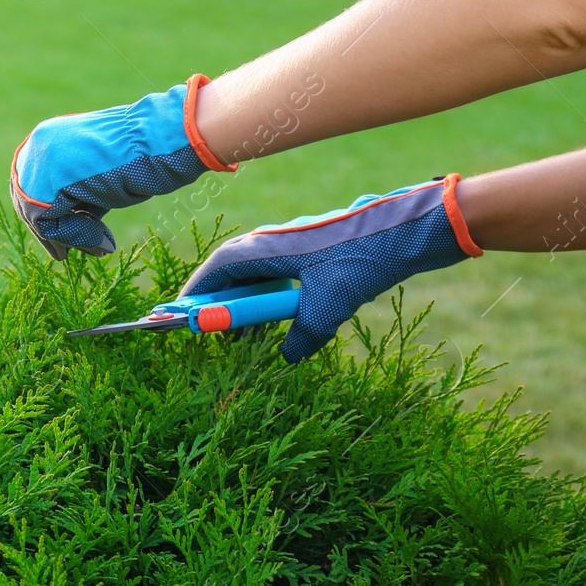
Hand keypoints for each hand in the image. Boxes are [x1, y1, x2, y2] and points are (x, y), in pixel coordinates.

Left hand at [11, 74, 233, 258]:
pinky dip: (75, 238)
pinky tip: (102, 240)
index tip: (67, 242)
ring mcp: (40, 160)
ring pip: (35, 216)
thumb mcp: (96, 176)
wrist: (160, 142)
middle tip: (72, 252)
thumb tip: (61, 224)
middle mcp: (38, 145)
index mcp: (49, 138)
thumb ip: (73, 191)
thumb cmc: (140, 158)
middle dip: (52, 233)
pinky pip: (47, 224)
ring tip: (100, 245)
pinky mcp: (49, 179)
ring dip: (69, 237)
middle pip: (26, 203)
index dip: (47, 219)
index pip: (30, 187)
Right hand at [180, 175, 483, 362]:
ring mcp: (292, 246)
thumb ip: (302, 336)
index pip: (212, 274)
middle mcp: (269, 243)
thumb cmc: (361, 258)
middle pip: (230, 276)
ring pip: (256, 277)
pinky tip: (284, 320)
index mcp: (260, 249)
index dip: (194, 298)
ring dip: (249, 305)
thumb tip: (288, 356)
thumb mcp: (328, 306)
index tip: (178, 319)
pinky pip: (279, 277)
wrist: (407, 230)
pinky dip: (272, 299)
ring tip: (246, 336)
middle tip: (213, 335)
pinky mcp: (313, 251)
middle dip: (220, 306)